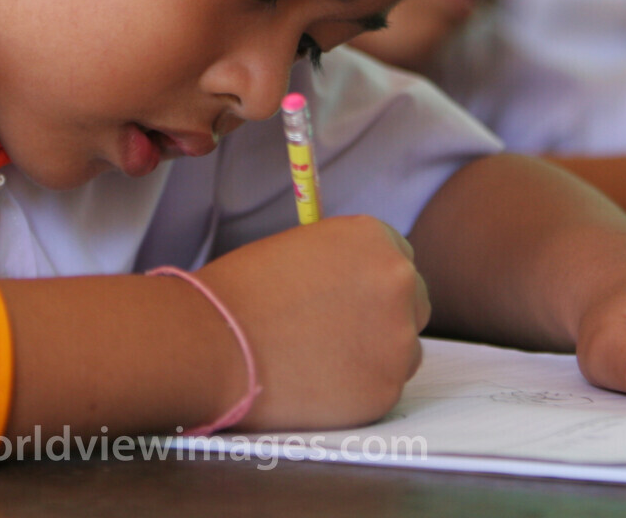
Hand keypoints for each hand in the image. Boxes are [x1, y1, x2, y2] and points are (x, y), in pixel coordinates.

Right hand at [195, 215, 428, 430]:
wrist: (211, 343)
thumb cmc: (239, 293)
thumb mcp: (298, 250)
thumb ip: (341, 263)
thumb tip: (358, 285)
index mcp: (372, 238)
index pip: (399, 255)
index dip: (371, 278)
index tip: (352, 295)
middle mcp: (397, 281)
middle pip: (414, 300)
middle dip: (383, 314)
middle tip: (339, 330)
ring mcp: (397, 339)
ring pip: (404, 348)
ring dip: (374, 353)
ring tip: (318, 357)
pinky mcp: (386, 389)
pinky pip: (384, 387)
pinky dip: (357, 388)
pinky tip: (316, 382)